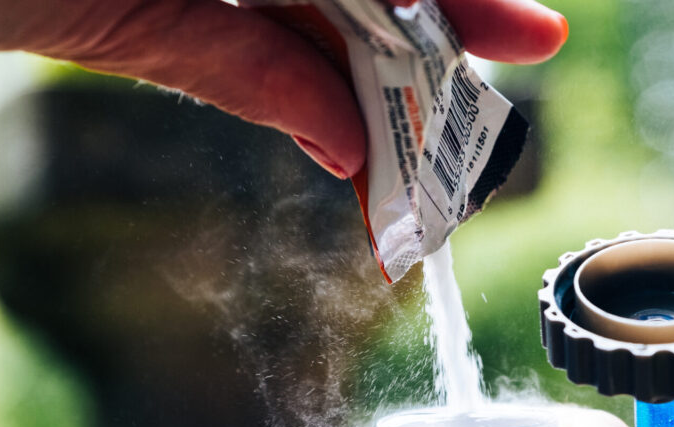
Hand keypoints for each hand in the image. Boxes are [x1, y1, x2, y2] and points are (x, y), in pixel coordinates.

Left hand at [0, 0, 567, 177]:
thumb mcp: (140, 11)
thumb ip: (242, 58)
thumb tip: (351, 138)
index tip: (534, 37)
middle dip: (430, 58)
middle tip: (486, 126)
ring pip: (314, 32)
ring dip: (371, 101)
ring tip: (425, 165)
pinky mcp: (163, 10)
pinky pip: (251, 55)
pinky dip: (297, 99)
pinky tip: (347, 142)